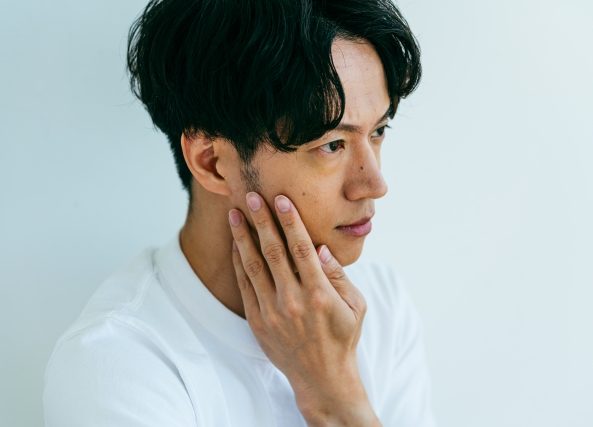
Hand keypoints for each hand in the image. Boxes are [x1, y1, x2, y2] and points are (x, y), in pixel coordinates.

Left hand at [228, 192, 380, 426]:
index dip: (290, 221)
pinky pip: (245, 286)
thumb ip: (338, 276)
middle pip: (273, 251)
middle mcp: (293, 300)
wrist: (322, 378)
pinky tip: (236, 244)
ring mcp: (272, 311)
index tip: (281, 200)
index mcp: (319, 294)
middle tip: (252, 196)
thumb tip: (320, 249)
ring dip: (243, 237)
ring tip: (234, 214)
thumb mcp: (355, 306)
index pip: (301, 248)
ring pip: (253, 265)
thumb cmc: (343, 338)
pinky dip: (239, 263)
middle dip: (261, 220)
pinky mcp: (258, 321)